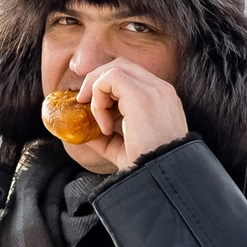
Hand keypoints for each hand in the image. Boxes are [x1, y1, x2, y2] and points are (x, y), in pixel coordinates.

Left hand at [63, 57, 188, 174]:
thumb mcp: (123, 150)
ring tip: (98, 120)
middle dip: (97, 80)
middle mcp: (161, 90)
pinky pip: (109, 79)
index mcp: (162, 100)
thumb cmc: (146, 170)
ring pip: (114, 68)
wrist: (161, 181)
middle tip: (84, 103)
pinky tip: (103, 125)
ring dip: (96, 90)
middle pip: (122, 65)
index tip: (95, 109)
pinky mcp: (142, 97)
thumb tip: (84, 132)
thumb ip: (106, 137)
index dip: (107, 86)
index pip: (131, 76)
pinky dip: (98, 99)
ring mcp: (154, 90)